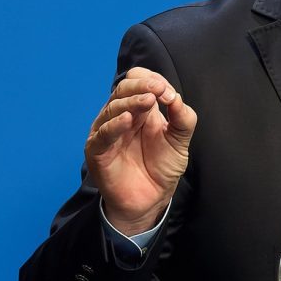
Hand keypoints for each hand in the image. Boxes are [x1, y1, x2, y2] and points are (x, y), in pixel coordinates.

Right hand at [85, 67, 197, 234]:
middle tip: (158, 90)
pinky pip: (102, 134)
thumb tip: (176, 97)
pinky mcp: (97, 151)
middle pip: (123, 89)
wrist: (151, 199)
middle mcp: (121, 115)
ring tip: (148, 101)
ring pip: (112, 107)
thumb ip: (182, 117)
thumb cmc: (162, 166)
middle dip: (142, 86)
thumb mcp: (180, 140)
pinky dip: (114, 125)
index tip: (167, 91)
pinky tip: (127, 120)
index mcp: (139, 108)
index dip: (152, 81)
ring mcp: (107, 132)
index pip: (138, 81)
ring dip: (131, 102)